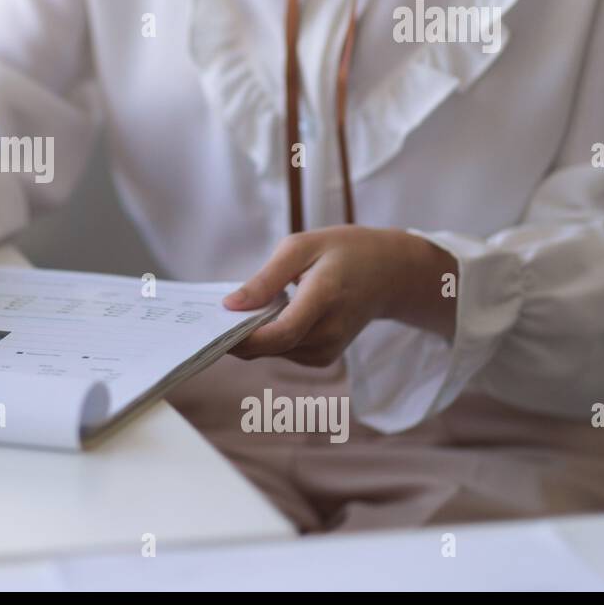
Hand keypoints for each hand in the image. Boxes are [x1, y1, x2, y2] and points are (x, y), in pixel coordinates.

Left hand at [222, 226, 456, 366]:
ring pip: (272, 352)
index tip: (214, 326)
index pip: (281, 332)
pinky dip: (267, 338)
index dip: (244, 337)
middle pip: (270, 346)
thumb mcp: (301, 247)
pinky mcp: (323, 357)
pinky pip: (282, 352)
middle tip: (213, 314)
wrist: (390, 274)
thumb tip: (230, 305)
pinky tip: (269, 316)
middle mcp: (329, 331)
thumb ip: (265, 278)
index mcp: (324, 297)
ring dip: (252, 336)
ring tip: (247, 307)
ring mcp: (328, 349)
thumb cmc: (343, 252)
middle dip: (238, 334)